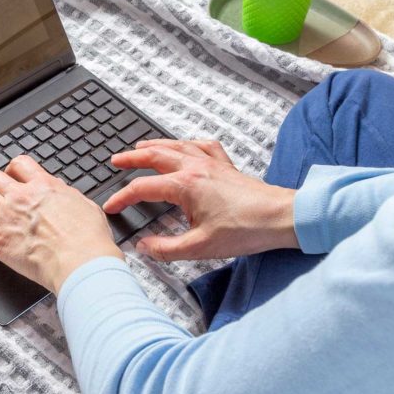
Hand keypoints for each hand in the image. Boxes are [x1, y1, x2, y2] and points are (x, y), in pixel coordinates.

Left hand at [0, 155, 122, 293]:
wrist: (81, 262)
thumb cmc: (88, 239)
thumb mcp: (85, 205)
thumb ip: (67, 196)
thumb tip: (61, 193)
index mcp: (44, 186)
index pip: (19, 165)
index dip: (10, 168)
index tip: (7, 174)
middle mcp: (22, 197)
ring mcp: (7, 216)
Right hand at [102, 139, 298, 260]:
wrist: (282, 217)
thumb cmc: (246, 230)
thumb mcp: (200, 247)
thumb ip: (166, 249)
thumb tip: (144, 247)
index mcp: (185, 185)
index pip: (143, 188)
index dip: (122, 198)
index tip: (111, 206)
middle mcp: (196, 168)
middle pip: (155, 156)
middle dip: (132, 158)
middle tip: (115, 160)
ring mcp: (212, 163)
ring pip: (176, 146)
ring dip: (155, 146)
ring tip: (140, 147)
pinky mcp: (226, 167)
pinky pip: (202, 146)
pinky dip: (188, 144)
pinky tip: (186, 146)